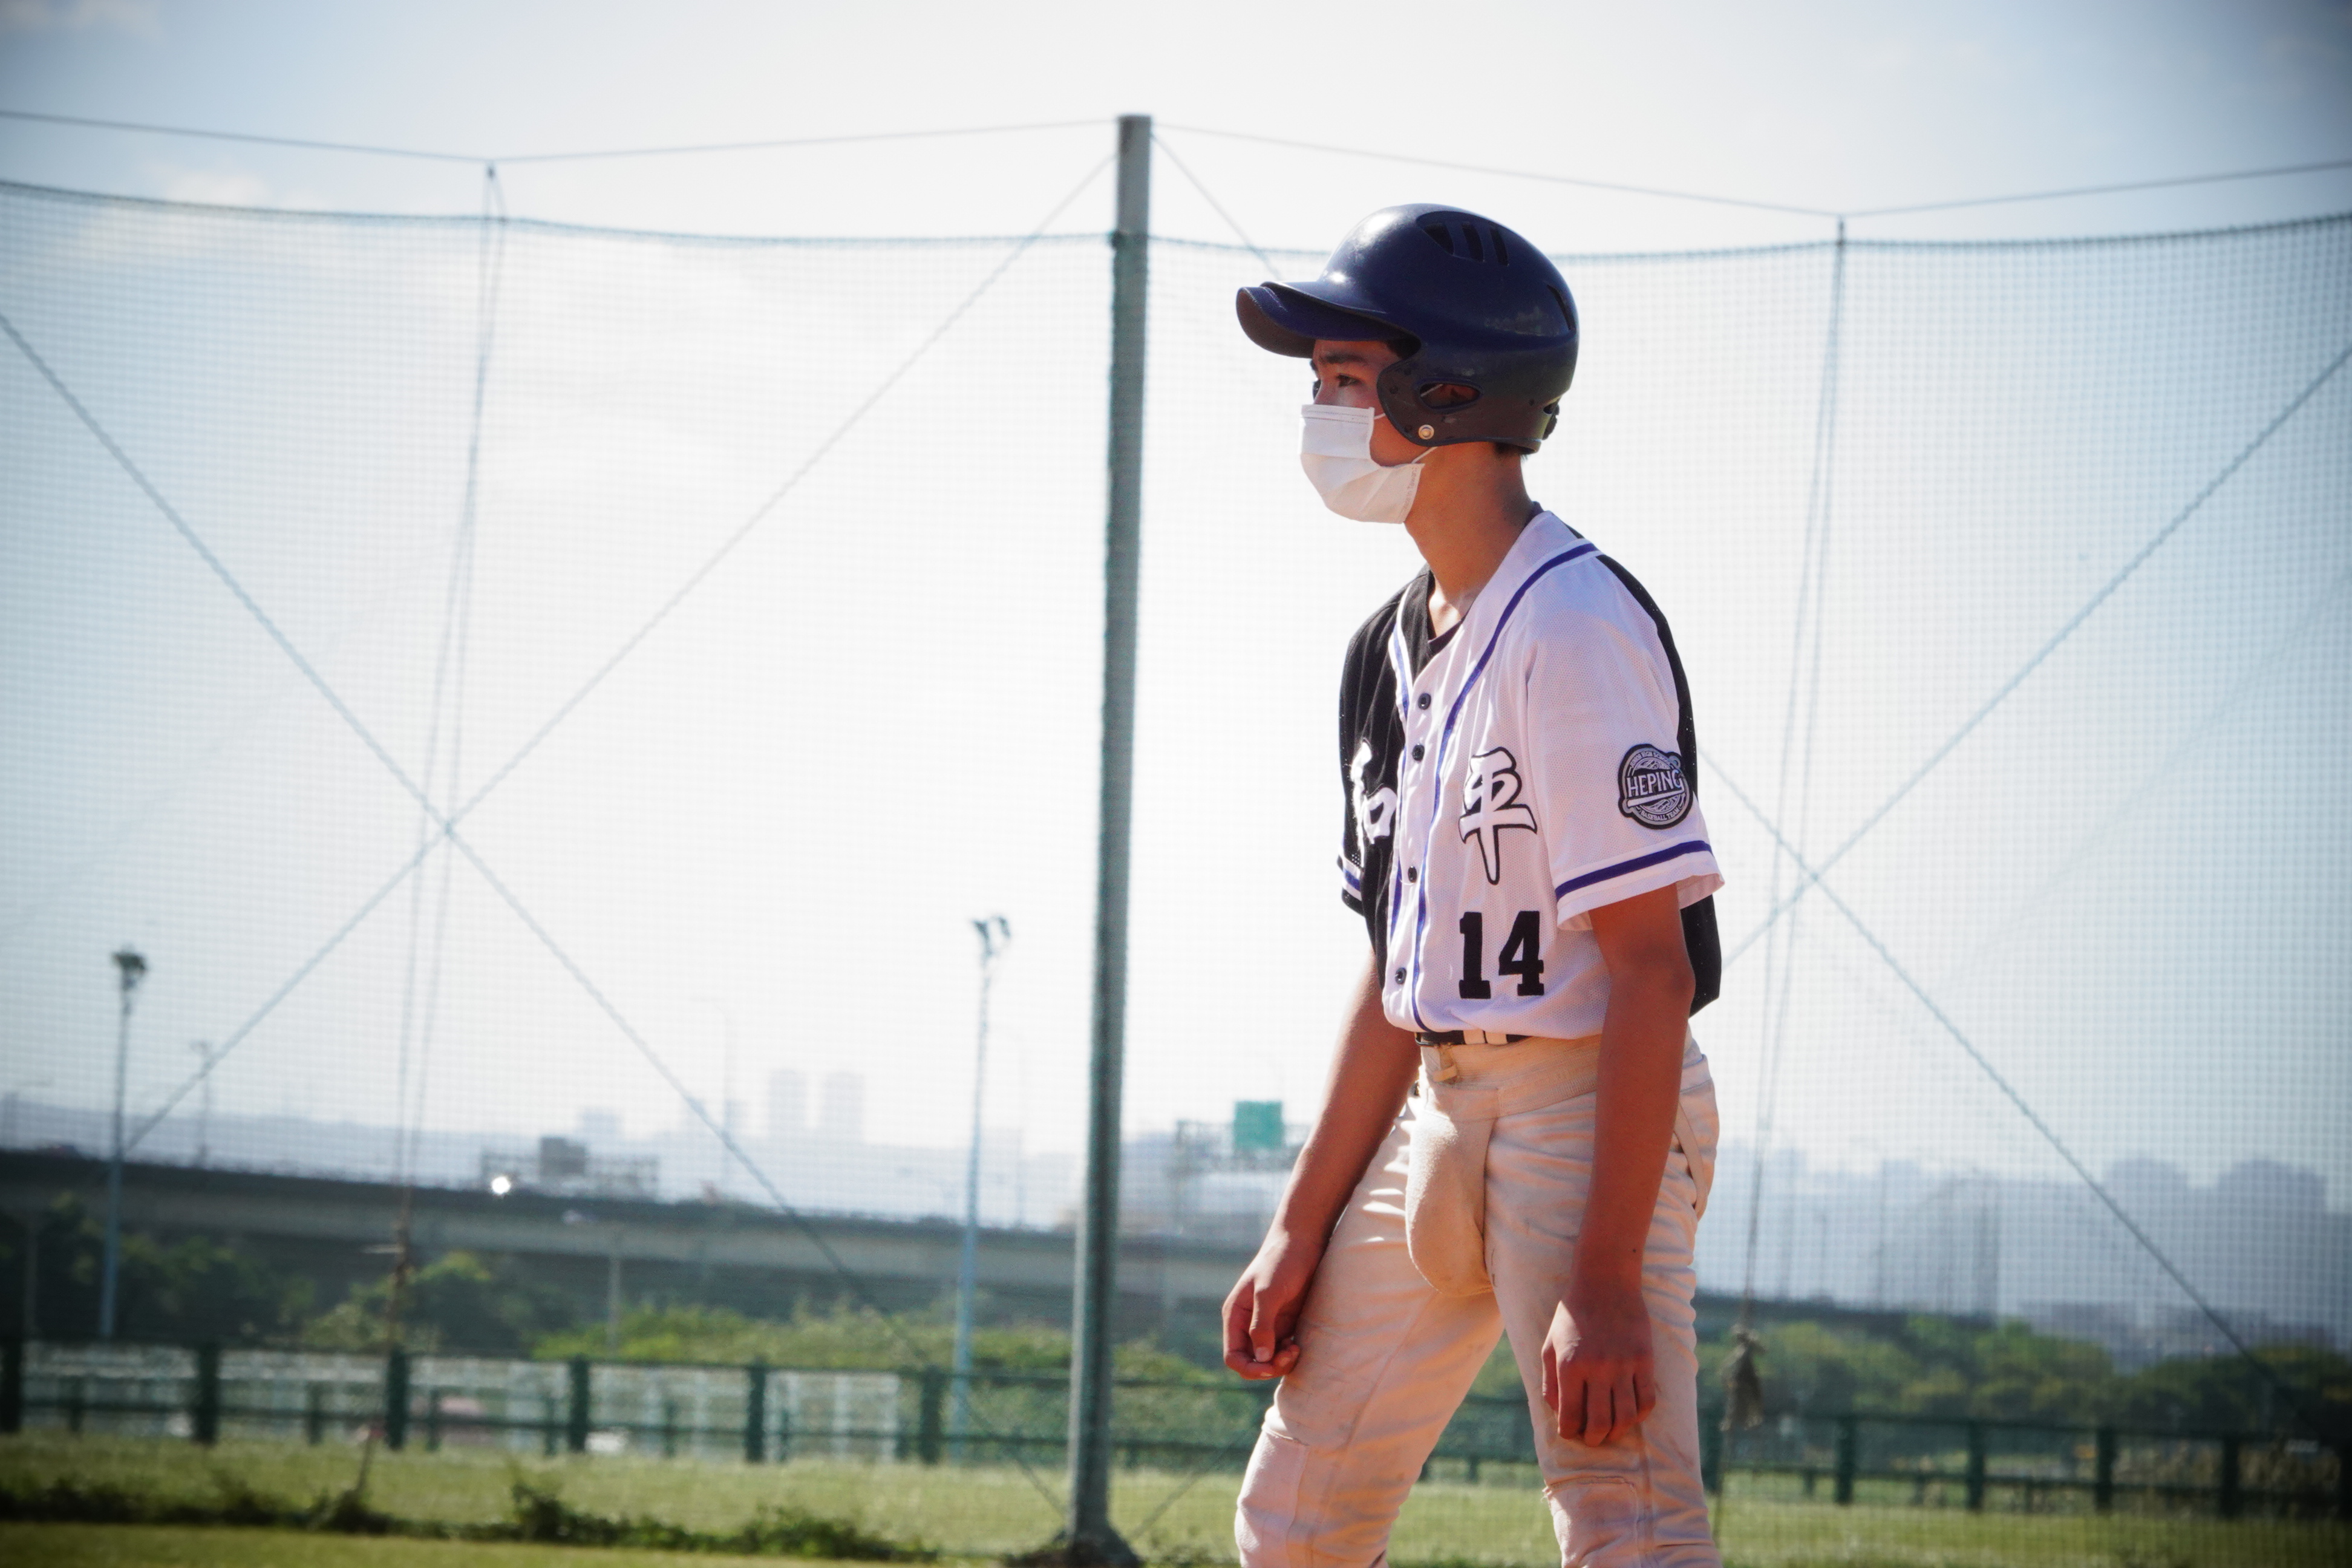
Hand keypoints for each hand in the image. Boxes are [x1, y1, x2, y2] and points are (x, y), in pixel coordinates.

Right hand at [1222, 1230, 1321, 1379]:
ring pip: (1268, 1360)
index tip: (1270, 1366)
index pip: (1233, 1356)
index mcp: (1235, 1316)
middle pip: (1252, 1362)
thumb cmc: (1281, 1262)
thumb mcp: (1268, 1292)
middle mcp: (1248, 1324)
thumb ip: (1261, 1325)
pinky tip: (1298, 1344)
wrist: (1303, 1243)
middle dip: (1269, 1366)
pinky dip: (1289, 1355)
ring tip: (1295, 1347)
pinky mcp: (1284, 1324)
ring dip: (1281, 1362)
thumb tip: (1261, 1357)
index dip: (1249, 1368)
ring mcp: (1267, 1325)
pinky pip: (1282, 1351)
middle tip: (1290, 1353)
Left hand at [1539, 1276, 1654, 1445]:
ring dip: (1617, 1432)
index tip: (1571, 1433)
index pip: (1570, 1416)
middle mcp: (1597, 1368)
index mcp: (1569, 1365)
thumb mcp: (1549, 1346)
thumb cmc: (1572, 1317)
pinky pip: (1646, 1400)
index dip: (1569, 1432)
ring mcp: (1623, 1364)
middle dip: (1594, 1439)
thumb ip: (1550, 1383)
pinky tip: (1630, 1413)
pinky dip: (1639, 1415)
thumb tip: (1560, 1415)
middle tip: (1592, 1438)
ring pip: (1625, 1417)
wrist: (1604, 1283)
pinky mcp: (1644, 1360)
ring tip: (1611, 1431)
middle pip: (1599, 1423)